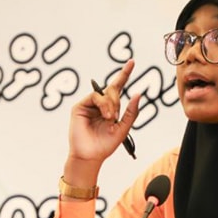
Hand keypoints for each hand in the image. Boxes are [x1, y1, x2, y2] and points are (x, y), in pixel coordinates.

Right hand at [67, 60, 140, 175]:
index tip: (132, 61)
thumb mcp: (123, 128)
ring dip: (111, 104)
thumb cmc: (105, 145)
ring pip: (104, 93)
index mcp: (110, 109)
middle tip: (114, 117)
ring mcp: (89, 105)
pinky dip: (103, 104)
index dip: (124, 74)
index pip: (117, 88)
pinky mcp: (80, 107)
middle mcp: (99, 104)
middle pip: (112, 90)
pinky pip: (95, 96)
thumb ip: (131, 112)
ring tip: (110, 118)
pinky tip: (105, 115)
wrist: (90, 156)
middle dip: (116, 100)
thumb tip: (137, 94)